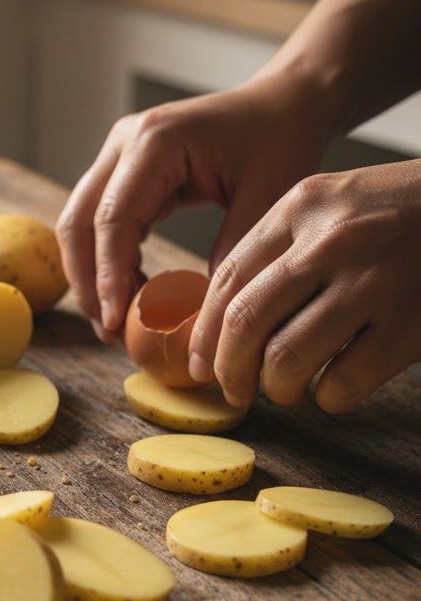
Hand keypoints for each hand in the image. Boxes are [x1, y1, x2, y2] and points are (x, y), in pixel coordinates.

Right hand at [55, 72, 332, 340]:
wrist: (283, 103)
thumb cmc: (281, 139)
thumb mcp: (269, 196)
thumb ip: (232, 251)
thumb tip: (199, 317)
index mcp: (155, 142)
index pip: (112, 218)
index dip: (109, 275)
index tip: (115, 322)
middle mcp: (124, 144)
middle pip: (78, 221)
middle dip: (87, 280)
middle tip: (107, 330)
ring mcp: (118, 156)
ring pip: (79, 223)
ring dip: (91, 273)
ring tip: (114, 320)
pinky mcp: (123, 172)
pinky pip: (99, 222)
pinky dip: (107, 260)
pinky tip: (131, 293)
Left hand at [188, 159, 420, 411]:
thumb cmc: (397, 211)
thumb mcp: (331, 204)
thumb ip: (278, 248)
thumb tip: (219, 321)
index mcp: (299, 207)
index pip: (226, 281)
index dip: (205, 333)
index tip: (201, 363)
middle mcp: (330, 242)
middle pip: (247, 323)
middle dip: (229, 370)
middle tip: (232, 391)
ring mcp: (374, 282)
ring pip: (287, 359)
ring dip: (277, 388)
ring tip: (284, 390)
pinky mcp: (412, 324)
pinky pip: (343, 381)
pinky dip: (328, 397)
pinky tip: (332, 389)